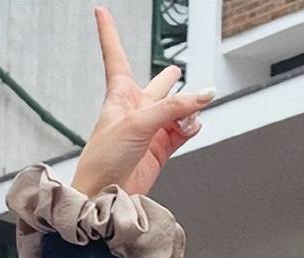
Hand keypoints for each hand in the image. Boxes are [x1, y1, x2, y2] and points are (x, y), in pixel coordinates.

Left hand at [73, 7, 213, 198]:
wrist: (103, 194)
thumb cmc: (103, 159)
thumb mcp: (138, 122)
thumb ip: (174, 108)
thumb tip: (203, 97)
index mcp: (119, 94)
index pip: (114, 54)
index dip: (108, 32)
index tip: (100, 11)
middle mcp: (135, 109)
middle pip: (159, 85)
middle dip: (170, 79)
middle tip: (176, 74)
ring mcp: (149, 129)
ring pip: (177, 108)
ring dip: (189, 107)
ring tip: (194, 110)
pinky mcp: (160, 149)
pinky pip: (182, 130)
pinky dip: (191, 127)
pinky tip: (193, 125)